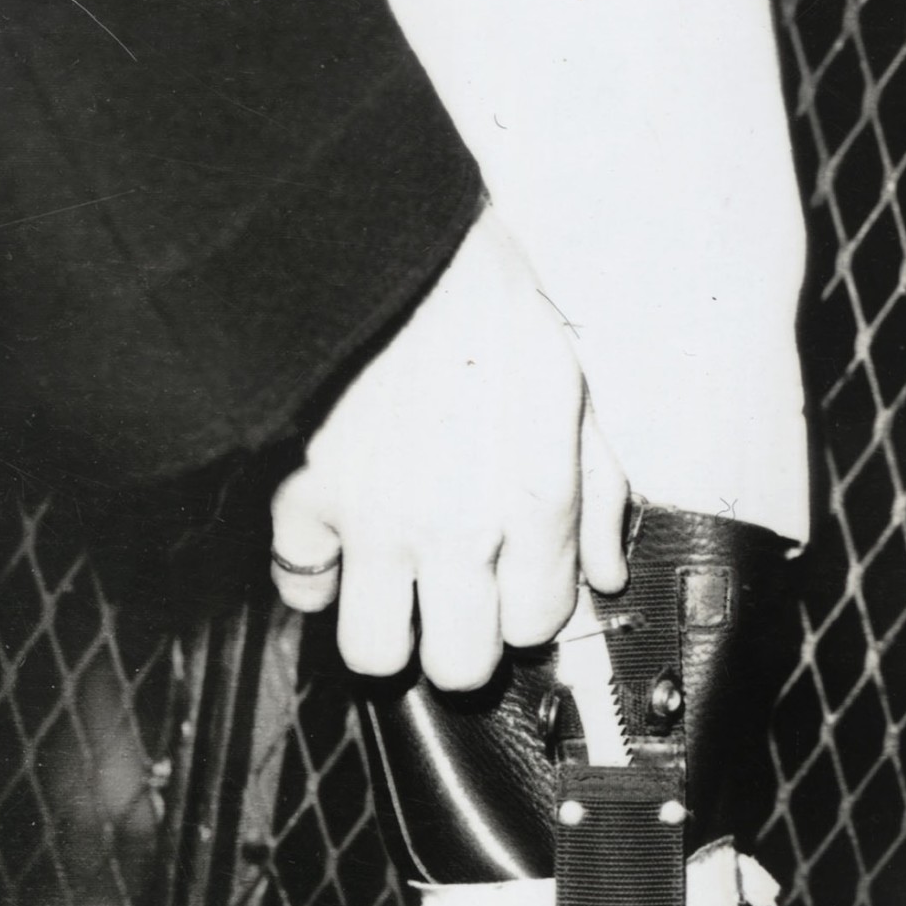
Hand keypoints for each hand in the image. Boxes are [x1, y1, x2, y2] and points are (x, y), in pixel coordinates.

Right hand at [270, 203, 629, 688]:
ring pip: (375, 652)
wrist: (384, 240)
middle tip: (458, 604)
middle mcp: (456, 527)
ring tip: (399, 594)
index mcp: (531, 501)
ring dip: (389, 631)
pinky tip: (336, 547)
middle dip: (464, 643)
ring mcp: (376, 520)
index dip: (530, 610)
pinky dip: (314, 574)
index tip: (517, 584)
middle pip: (461, 664)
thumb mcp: (569, 387)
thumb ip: (596, 492)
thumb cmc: (482, 305)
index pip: (538, 624)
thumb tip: (607, 575)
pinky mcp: (307, 496)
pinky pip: (298, 582)